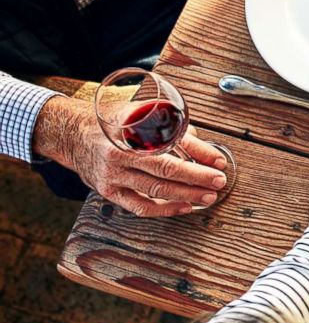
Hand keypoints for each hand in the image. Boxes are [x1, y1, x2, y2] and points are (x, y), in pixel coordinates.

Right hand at [32, 97, 228, 216]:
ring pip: (155, 190)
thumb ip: (174, 128)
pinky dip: (165, 209)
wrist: (74, 135)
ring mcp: (112, 175)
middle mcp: (119, 154)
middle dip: (197, 178)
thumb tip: (205, 150)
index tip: (220, 161)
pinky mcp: (109, 191)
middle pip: (165, 170)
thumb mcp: (143, 113)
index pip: (172, 143)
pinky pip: (140, 206)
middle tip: (219, 181)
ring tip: (208, 196)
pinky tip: (184, 207)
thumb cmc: (115, 122)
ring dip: (186, 195)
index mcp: (130, 130)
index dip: (200, 153)